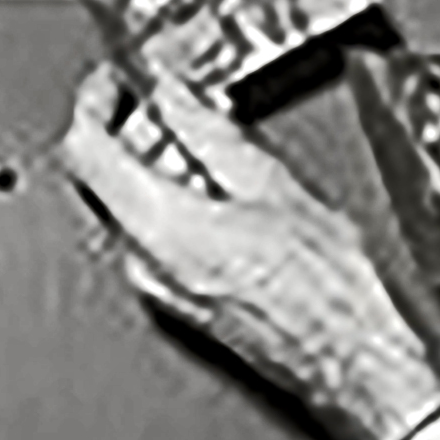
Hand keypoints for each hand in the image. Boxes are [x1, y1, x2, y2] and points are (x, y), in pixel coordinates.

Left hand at [59, 65, 439, 439]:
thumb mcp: (274, 184)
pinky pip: (159, 235)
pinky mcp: (182, 300)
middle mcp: (144, 262)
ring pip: (136, 205)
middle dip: (143, 128)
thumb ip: (209, 130)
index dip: (98, 99)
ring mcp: (160, 287)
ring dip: (167, 163)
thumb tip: (174, 94)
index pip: (86, 149)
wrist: (354, 361)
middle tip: (185, 98)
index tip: (119, 78)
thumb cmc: (329, 292)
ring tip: (222, 141)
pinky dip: (182, 199)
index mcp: (159, 225)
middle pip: (109, 175)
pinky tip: (233, 188)